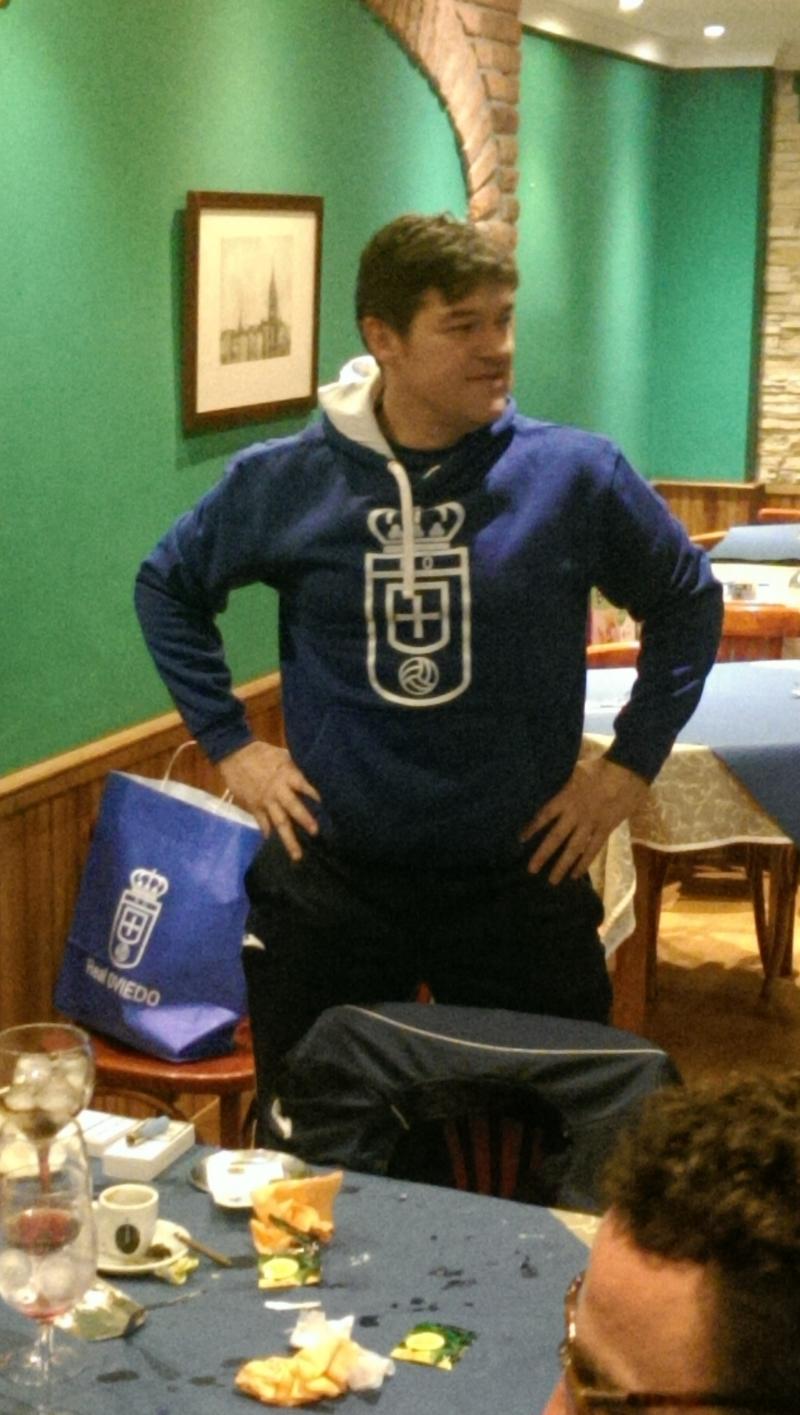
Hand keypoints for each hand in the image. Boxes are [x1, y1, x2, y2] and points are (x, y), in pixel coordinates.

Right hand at [219, 740, 320, 861]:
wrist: (234, 754)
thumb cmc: (261, 753)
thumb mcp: (282, 755)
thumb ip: (296, 766)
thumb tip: (314, 770)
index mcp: (287, 775)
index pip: (305, 786)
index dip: (317, 795)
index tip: (330, 806)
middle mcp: (278, 791)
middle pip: (293, 808)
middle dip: (305, 820)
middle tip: (316, 832)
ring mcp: (265, 801)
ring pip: (278, 823)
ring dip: (288, 839)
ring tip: (297, 855)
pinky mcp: (254, 807)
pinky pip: (262, 823)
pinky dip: (268, 834)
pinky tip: (274, 846)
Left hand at [522, 757, 647, 884]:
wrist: (627, 770)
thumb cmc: (599, 767)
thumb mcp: (574, 771)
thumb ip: (563, 783)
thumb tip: (550, 783)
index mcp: (566, 797)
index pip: (544, 816)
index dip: (531, 828)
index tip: (520, 840)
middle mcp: (575, 814)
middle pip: (555, 837)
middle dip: (542, 854)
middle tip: (531, 870)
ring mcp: (590, 824)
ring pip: (573, 849)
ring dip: (562, 865)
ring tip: (552, 880)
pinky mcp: (605, 829)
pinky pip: (593, 849)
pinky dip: (584, 863)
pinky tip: (576, 875)